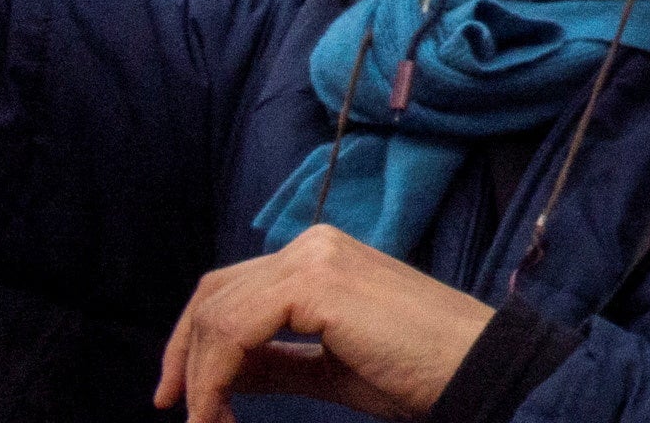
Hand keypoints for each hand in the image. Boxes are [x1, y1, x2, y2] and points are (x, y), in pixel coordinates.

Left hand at [155, 224, 489, 415]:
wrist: (470, 366)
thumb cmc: (414, 371)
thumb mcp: (328, 369)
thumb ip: (274, 363)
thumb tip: (220, 375)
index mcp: (319, 256)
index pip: (230, 288)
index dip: (191, 342)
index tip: (179, 399)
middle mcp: (312, 244)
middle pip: (214, 294)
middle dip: (185, 359)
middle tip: (185, 414)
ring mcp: (314, 258)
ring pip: (217, 312)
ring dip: (200, 376)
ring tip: (208, 422)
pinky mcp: (316, 283)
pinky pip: (235, 329)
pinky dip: (215, 376)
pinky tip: (219, 411)